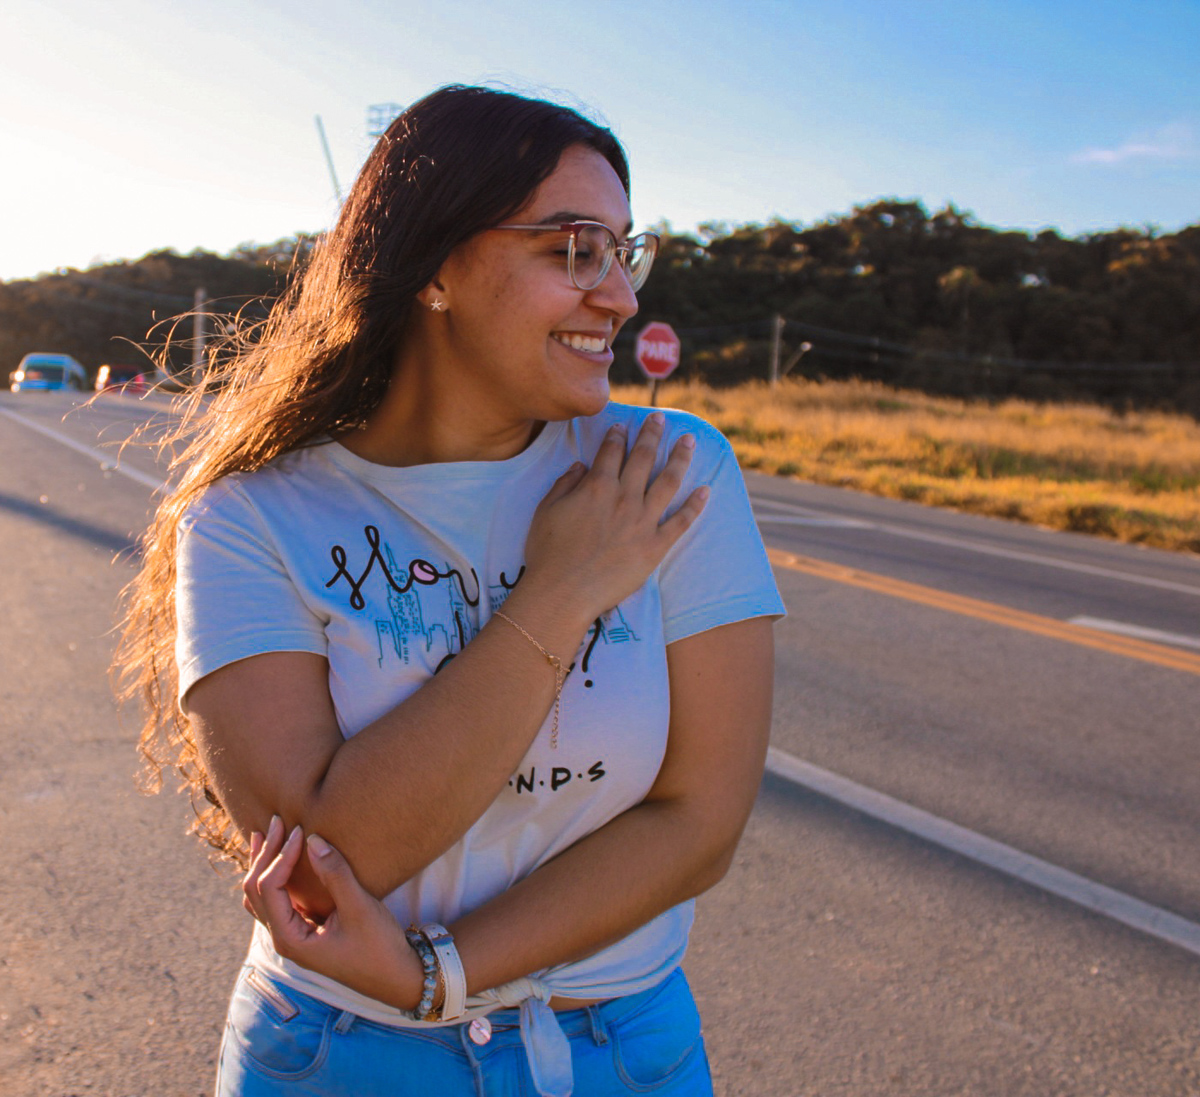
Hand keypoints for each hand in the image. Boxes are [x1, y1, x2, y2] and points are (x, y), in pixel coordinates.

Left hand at [242, 817, 421, 1010]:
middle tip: (276, 822)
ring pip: (260, 897)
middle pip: (255, 891)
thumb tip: (313, 839)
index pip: (268, 889)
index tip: (301, 831)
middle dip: (264, 855)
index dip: (280, 856)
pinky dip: (274, 877)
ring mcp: (292, 936)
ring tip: (266, 837)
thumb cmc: (379, 947)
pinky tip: (283, 861)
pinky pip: (276, 901)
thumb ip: (335, 874)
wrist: (395, 977)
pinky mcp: (304, 931)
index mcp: (290, 938)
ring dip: (263, 865)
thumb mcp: (360, 908)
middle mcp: (284, 939)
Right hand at [522, 414, 708, 626]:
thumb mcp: (546, 510)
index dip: (618, 435)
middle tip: (660, 418)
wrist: (563, 593)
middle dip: (652, 434)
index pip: (611, 452)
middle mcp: (624, 498)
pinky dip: (695, 505)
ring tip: (689, 440)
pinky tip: (706, 490)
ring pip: (668, 481)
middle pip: (643, 458)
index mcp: (596, 487)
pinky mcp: (655, 546)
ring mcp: (643, 522)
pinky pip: (681, 521)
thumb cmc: (548, 553)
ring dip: (680, 457)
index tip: (624, 425)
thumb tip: (581, 466)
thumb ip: (565, 484)